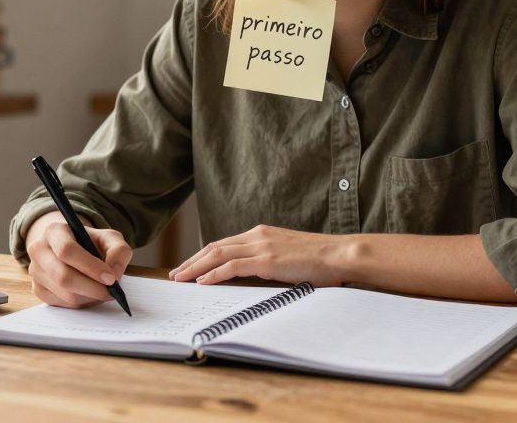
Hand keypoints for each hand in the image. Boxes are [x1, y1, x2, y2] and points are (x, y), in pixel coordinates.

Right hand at [25, 212, 132, 308]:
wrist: (71, 250)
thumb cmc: (89, 243)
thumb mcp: (108, 238)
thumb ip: (118, 250)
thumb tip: (114, 272)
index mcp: (54, 231)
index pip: (66, 250)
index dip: (90, 266)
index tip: (111, 278)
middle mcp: (39, 250)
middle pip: (64, 276)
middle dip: (92, 288)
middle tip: (112, 291)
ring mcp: (36, 272)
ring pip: (65, 294)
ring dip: (90, 296)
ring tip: (103, 290)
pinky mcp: (38, 290)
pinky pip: (63, 304)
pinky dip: (82, 302)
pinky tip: (89, 293)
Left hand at [168, 224, 353, 286]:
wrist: (340, 255)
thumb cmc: (320, 261)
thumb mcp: (288, 257)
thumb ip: (270, 262)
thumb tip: (254, 277)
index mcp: (262, 234)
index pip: (224, 244)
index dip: (203, 255)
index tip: (189, 267)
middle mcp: (257, 236)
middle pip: (214, 247)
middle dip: (192, 261)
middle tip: (176, 274)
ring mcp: (261, 246)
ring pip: (218, 255)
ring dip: (196, 267)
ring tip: (180, 279)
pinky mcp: (267, 260)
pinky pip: (232, 266)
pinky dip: (213, 274)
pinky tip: (201, 282)